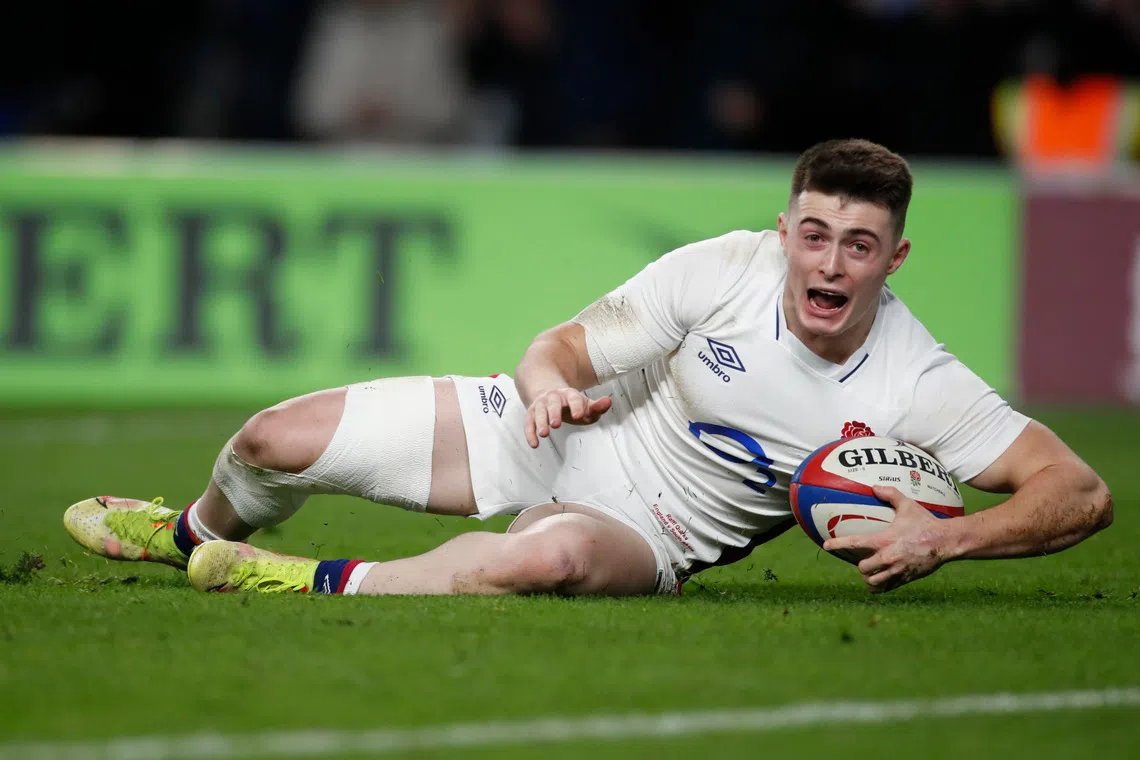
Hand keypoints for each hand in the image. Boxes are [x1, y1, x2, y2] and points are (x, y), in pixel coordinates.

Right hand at [524, 388, 611, 447]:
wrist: (549, 393)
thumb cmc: (571, 405)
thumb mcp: (586, 405)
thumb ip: (598, 406)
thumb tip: (608, 402)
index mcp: (569, 394)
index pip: (573, 398)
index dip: (576, 406)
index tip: (579, 415)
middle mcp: (553, 397)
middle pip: (553, 403)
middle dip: (554, 413)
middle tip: (556, 425)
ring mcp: (541, 404)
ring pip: (539, 411)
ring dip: (541, 422)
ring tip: (544, 434)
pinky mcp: (531, 412)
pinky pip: (528, 422)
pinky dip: (529, 432)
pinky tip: (534, 444)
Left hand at [822, 486, 949, 593]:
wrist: (946, 541)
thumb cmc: (926, 522)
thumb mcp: (908, 505)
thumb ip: (890, 494)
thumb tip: (874, 486)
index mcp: (885, 539)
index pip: (855, 543)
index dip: (838, 544)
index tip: (826, 546)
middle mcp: (888, 557)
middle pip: (863, 568)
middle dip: (860, 565)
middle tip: (863, 559)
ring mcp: (897, 570)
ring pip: (873, 581)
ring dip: (869, 577)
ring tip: (870, 572)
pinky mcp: (906, 578)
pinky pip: (887, 588)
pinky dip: (880, 587)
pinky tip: (879, 582)